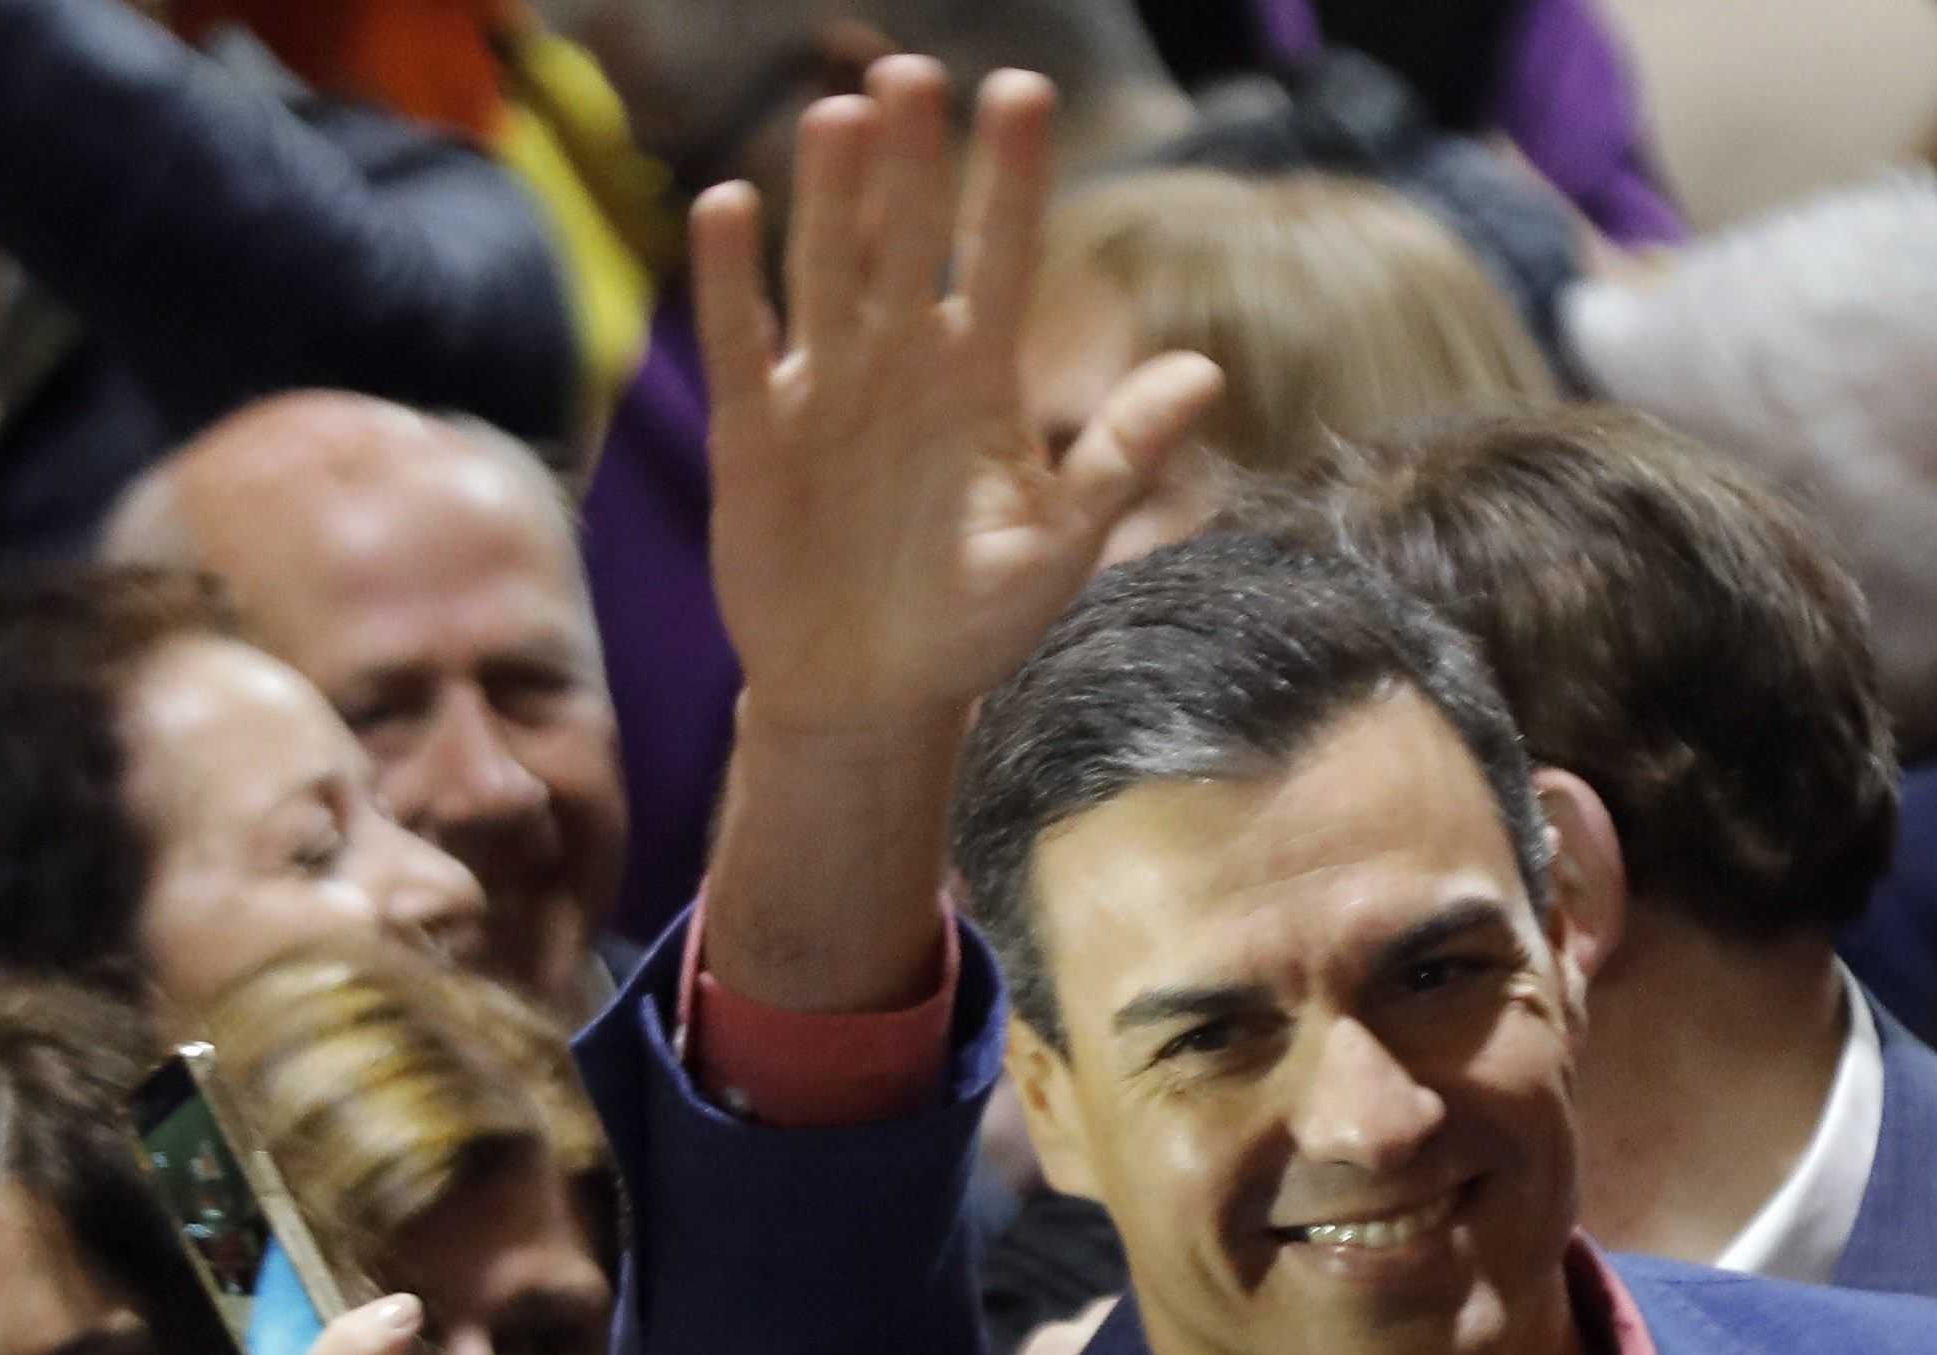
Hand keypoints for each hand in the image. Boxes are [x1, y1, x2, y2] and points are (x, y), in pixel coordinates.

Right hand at [696, 62, 1222, 741]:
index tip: (1022, 93)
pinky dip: (733, 282)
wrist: (871, 696)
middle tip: (913, 76)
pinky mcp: (754, 433)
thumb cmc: (971, 624)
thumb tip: (1205, 373)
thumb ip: (1119, 458)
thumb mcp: (1059, 549)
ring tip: (840, 117)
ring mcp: (823, 391)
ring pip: (826, 273)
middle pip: (905, 243)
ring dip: (830, 199)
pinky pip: (741, 344)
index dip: (1009, 179)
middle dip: (911, 162)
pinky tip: (731, 207)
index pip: (999, 258)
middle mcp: (900, 365)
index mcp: (978, 382)